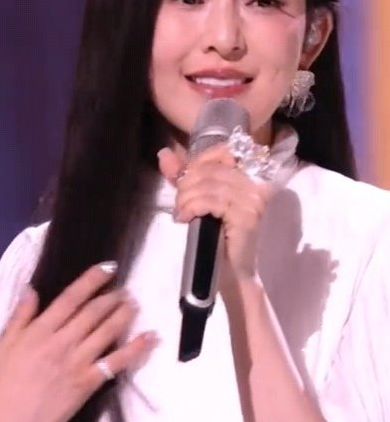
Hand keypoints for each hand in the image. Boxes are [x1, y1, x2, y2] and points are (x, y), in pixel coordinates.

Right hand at [0, 263, 157, 421]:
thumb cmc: (8, 383)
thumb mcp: (4, 345)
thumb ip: (19, 317)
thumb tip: (32, 289)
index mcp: (40, 330)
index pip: (70, 298)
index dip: (91, 280)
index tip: (107, 268)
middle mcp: (62, 341)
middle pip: (92, 312)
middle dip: (111, 297)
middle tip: (124, 288)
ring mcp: (78, 361)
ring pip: (107, 331)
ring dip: (124, 315)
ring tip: (134, 304)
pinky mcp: (90, 381)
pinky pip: (116, 362)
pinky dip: (135, 349)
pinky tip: (149, 337)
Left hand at [157, 144, 272, 278]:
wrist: (227, 270)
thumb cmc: (214, 234)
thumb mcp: (196, 197)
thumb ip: (182, 175)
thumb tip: (164, 153)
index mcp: (251, 174)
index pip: (223, 151)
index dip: (197, 162)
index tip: (183, 180)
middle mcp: (257, 184)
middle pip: (211, 170)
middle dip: (186, 184)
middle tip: (179, 203)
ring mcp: (254, 199)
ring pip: (208, 185)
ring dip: (186, 198)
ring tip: (181, 212)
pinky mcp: (247, 216)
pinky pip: (210, 201)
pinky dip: (191, 207)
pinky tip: (184, 219)